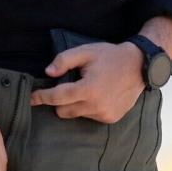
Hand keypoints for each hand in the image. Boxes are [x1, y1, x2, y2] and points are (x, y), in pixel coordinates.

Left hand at [30, 42, 145, 122]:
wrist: (140, 66)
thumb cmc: (111, 56)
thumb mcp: (86, 51)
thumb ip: (64, 60)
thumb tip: (48, 73)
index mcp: (88, 89)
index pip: (57, 97)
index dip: (42, 97)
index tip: (31, 98)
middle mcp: (96, 105)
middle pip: (63, 111)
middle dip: (60, 101)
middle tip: (69, 85)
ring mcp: (104, 114)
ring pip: (76, 114)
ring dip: (76, 104)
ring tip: (88, 88)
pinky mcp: (111, 118)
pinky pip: (90, 116)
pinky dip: (88, 108)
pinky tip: (99, 95)